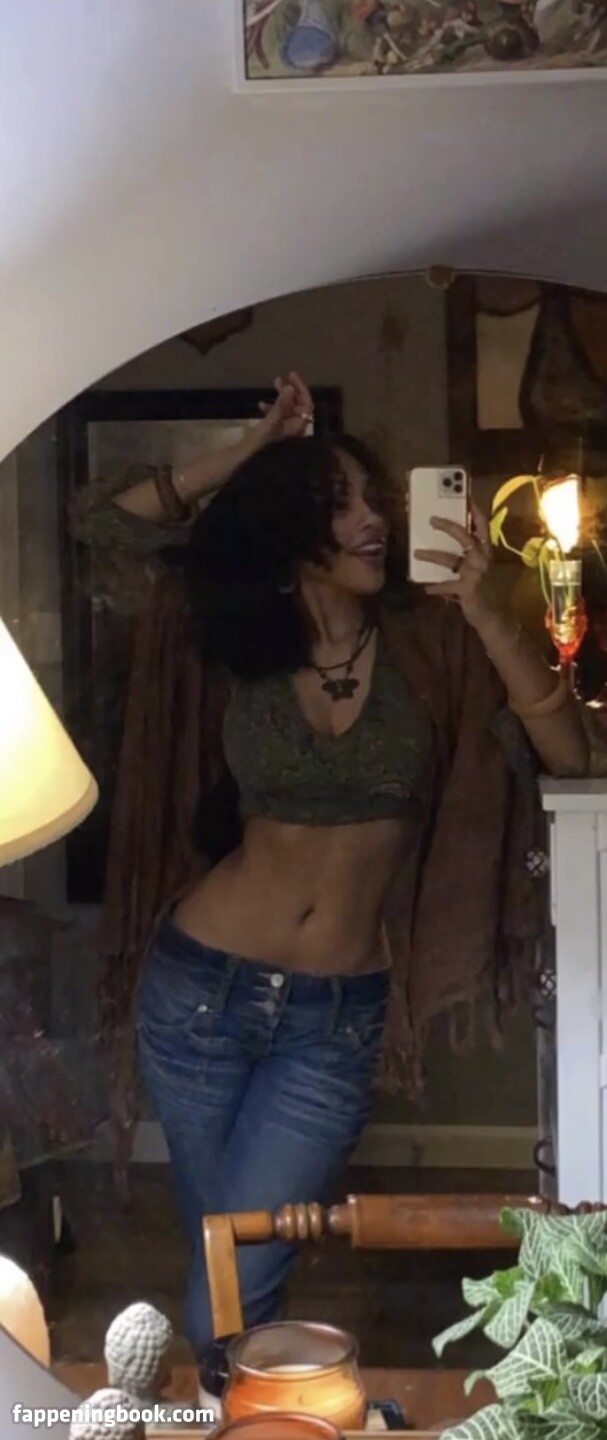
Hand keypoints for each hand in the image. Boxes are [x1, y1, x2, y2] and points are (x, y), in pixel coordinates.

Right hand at [258, 371, 313, 441]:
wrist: (249, 447)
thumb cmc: (263, 434)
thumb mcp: (273, 416)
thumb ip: (282, 402)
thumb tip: (290, 387)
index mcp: (299, 424)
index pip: (307, 403)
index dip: (301, 389)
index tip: (292, 377)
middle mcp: (296, 424)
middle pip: (299, 403)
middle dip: (292, 389)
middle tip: (287, 375)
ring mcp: (287, 424)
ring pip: (289, 405)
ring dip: (282, 394)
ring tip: (275, 382)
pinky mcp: (278, 425)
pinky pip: (280, 411)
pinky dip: (273, 405)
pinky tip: (261, 403)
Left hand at [413, 502, 500, 627]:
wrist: (495, 617)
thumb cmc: (488, 592)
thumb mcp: (482, 571)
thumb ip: (470, 559)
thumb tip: (451, 549)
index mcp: (487, 553)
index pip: (484, 528)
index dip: (476, 513)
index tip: (468, 499)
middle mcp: (482, 560)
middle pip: (464, 536)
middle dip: (447, 526)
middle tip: (432, 519)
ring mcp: (475, 574)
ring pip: (450, 559)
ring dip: (431, 555)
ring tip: (416, 553)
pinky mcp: (467, 589)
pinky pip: (446, 585)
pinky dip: (435, 587)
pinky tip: (426, 588)